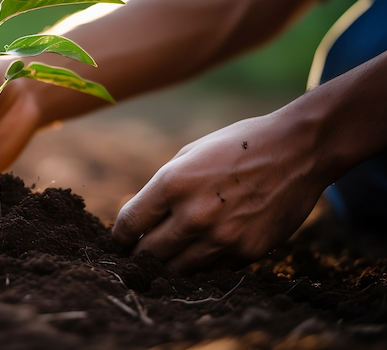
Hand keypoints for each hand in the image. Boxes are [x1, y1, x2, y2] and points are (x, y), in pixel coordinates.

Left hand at [112, 111, 328, 271]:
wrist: (298, 150)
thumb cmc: (238, 145)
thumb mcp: (189, 154)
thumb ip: (163, 187)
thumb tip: (142, 217)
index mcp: (173, 183)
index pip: (129, 224)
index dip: (119, 236)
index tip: (120, 239)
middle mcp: (194, 215)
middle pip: (148, 254)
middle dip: (138, 255)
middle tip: (137, 255)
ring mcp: (222, 238)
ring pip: (177, 270)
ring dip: (168, 265)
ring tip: (165, 258)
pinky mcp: (246, 253)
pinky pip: (210, 270)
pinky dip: (200, 264)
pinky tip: (200, 251)